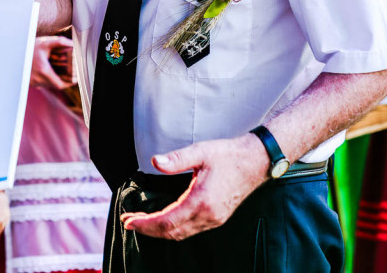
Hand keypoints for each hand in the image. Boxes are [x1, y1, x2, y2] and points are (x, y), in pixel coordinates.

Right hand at [31, 35, 74, 89]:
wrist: (13, 50)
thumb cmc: (30, 46)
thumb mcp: (45, 42)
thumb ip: (60, 42)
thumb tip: (73, 44)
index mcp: (44, 71)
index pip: (59, 85)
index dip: (68, 84)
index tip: (74, 80)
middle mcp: (37, 79)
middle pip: (54, 85)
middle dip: (62, 81)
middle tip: (68, 74)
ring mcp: (31, 82)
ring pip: (47, 85)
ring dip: (53, 80)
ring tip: (57, 71)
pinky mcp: (28, 82)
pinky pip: (39, 83)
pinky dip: (44, 79)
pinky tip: (45, 71)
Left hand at [120, 135, 268, 240]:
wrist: (257, 161)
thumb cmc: (229, 155)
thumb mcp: (201, 152)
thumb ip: (176, 159)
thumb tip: (155, 162)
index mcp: (201, 201)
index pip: (166, 221)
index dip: (145, 224)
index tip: (128, 220)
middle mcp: (208, 215)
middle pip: (171, 232)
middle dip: (148, 230)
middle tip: (130, 222)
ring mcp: (214, 219)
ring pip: (181, 234)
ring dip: (160, 231)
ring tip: (142, 223)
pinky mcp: (218, 218)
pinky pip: (191, 230)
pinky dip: (174, 229)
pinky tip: (165, 221)